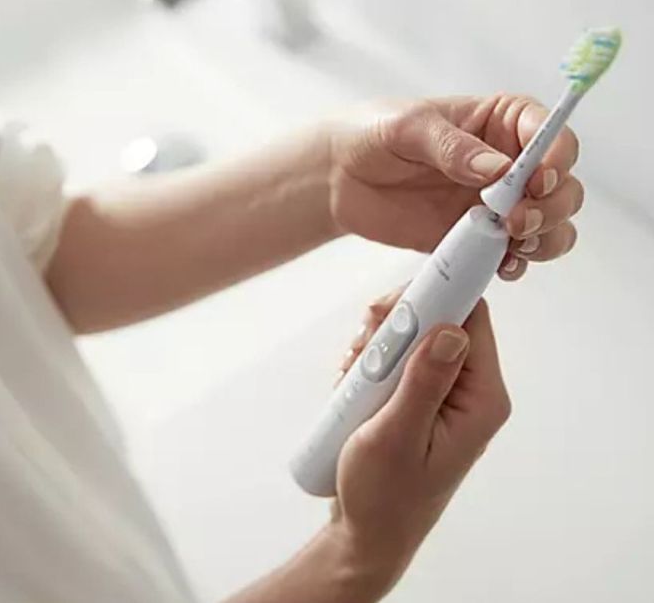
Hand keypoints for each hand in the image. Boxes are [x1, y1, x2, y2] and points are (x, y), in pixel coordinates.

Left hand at [322, 95, 582, 279]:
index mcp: (500, 122)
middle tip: (516, 220)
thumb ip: (451, 147)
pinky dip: (517, 264)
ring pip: (550, 225)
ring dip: (545, 238)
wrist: (338, 179)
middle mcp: (508, 163)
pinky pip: (513, 256)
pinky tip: (500, 265)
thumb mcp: (406, 128)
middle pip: (562, 186)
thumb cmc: (372, 136)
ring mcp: (496, 204)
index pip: (550, 134)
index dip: (557, 157)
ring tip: (513, 243)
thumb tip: (497, 168)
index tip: (538, 179)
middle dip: (552, 206)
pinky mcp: (477, 238)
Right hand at [330, 289, 509, 600]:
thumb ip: (424, 382)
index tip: (388, 310)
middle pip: (439, 320)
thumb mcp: (396, 437)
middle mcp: (470, 392)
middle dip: (393, 326)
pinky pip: (398, 358)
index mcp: (480, 400)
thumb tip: (451, 329)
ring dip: (376, 346)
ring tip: (353, 378)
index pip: (471, 319)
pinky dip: (370, 363)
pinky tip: (353, 387)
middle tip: (361, 351)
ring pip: (413, 336)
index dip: (433, 299)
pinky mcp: (420, 398)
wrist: (368, 534)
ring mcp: (444, 394)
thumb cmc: (383, 496)